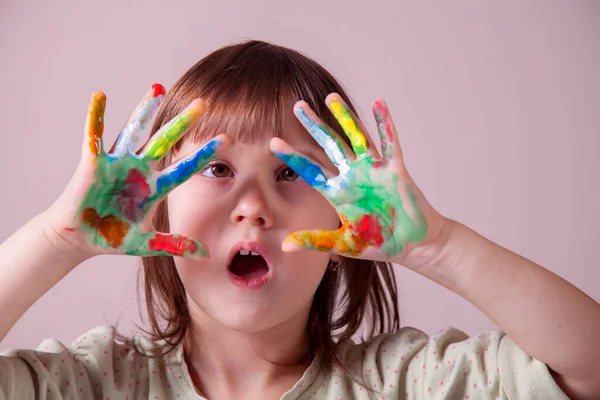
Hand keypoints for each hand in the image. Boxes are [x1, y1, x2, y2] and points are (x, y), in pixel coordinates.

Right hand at [45, 84, 226, 258]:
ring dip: (145, 110)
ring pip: (135, 132)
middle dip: (183, 123)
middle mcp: (140, 170)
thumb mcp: (148, 243)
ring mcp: (117, 164)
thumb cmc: (112, 238)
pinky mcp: (93, 163)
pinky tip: (100, 96)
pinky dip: (96, 117)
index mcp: (155, 187)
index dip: (204, 155)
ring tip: (158, 88)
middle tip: (203, 103)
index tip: (226, 140)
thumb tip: (206, 254)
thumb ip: (175, 244)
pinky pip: (94, 137)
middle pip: (165, 141)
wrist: (80, 239)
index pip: (185, 167)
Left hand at [270, 93, 445, 266]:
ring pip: (356, 137)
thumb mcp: (343, 244)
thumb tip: (284, 246)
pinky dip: (384, 123)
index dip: (293, 156)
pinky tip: (378, 103)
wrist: (413, 246)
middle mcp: (353, 176)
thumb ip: (315, 240)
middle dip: (314, 126)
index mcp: (338, 192)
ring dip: (345, 117)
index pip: (310, 170)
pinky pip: (389, 143)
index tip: (273, 142)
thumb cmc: (380, 244)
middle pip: (329, 145)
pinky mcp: (395, 170)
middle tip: (297, 106)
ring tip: (330, 97)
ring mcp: (373, 170)